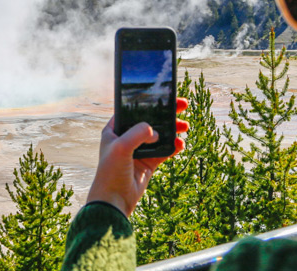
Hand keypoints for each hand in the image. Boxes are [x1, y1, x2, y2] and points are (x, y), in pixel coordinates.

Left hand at [85, 98, 188, 216]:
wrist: (114, 201)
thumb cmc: (111, 172)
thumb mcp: (121, 147)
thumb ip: (138, 133)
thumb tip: (155, 131)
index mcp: (114, 130)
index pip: (133, 110)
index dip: (148, 101)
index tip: (164, 94)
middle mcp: (126, 138)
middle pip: (150, 120)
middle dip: (166, 113)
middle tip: (182, 105)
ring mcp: (138, 151)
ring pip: (159, 135)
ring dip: (173, 129)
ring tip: (185, 126)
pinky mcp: (148, 163)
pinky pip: (164, 151)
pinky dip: (173, 147)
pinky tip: (181, 144)